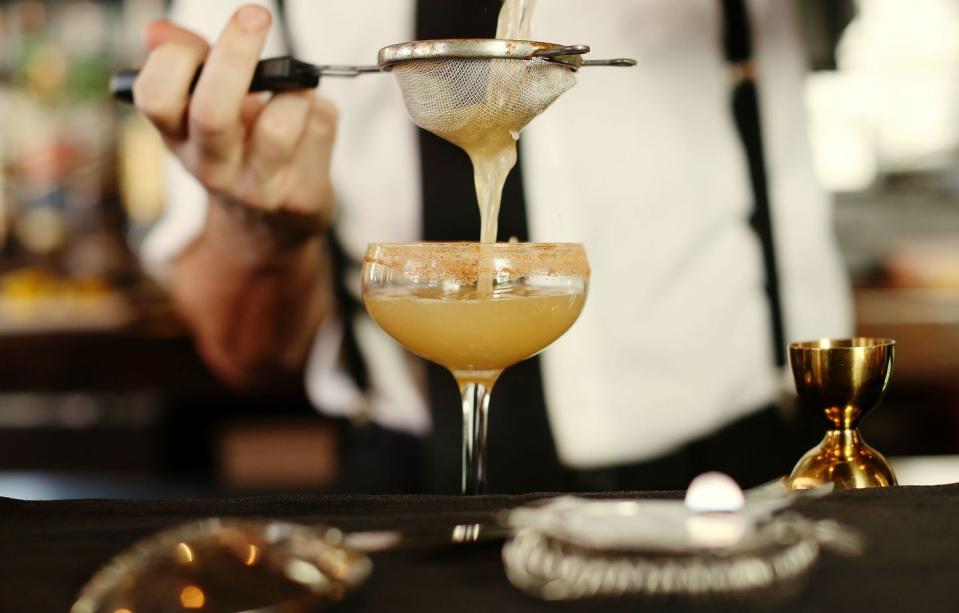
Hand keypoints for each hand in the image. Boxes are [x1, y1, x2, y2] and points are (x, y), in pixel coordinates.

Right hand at [133, 5, 335, 250]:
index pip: (156, 96)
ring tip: (296, 85)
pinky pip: (319, 129)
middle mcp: (211, 167)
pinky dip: (319, 109)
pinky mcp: (300, 195)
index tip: (201, 41)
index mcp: (177, 136)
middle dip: (235, 56)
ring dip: (294, 90)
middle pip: (212, 112)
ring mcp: (257, 187)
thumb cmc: (237, 148)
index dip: (176, 59)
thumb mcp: (202, 107)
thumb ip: (189, 63)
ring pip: (279, 127)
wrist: (270, 224)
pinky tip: (311, 119)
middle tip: (254, 15)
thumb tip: (158, 32)